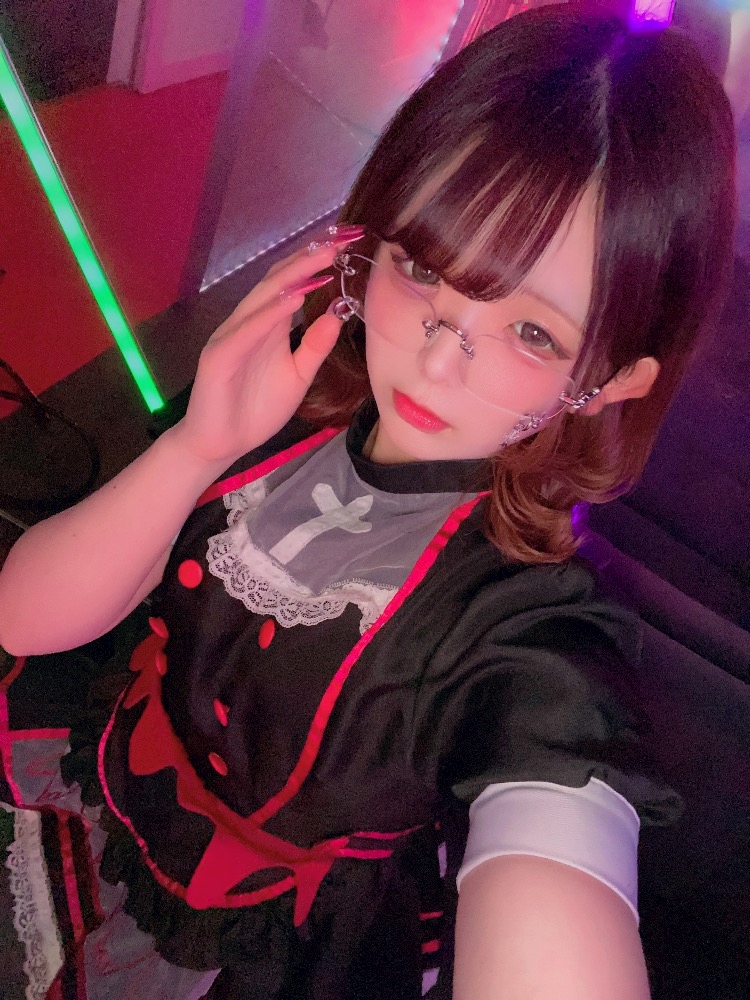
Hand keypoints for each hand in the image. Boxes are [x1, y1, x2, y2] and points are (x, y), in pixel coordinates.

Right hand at [171, 235, 355, 467]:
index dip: (318, 262)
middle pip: (279, 281)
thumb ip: (315, 347)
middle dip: (310, 257)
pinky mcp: (219, 357)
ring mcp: (232, 337)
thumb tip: (337, 314)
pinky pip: (246, 331)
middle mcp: (249, 323)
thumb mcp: (298, 377)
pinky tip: (292, 299)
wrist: (221, 444)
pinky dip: (269, 314)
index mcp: (269, 325)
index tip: (349, 241)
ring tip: (323, 258)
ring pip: (263, 298)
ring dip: (293, 276)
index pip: (293, 283)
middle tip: (341, 237)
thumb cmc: (255, 409)